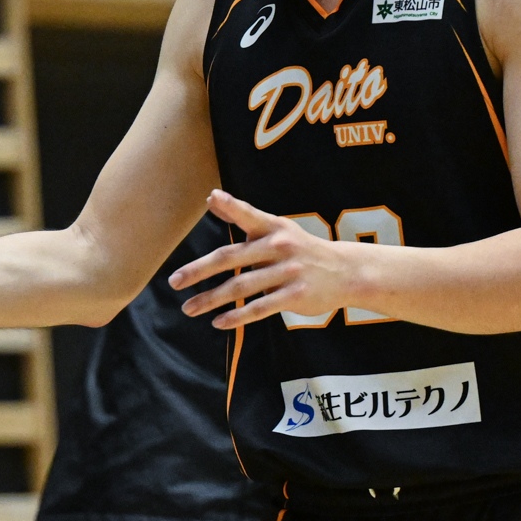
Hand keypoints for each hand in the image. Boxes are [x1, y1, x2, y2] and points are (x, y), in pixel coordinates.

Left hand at [168, 190, 364, 329]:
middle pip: (231, 258)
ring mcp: (288, 272)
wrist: (346, 272)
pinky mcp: (294, 296)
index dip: (231, 206)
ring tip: (189, 308)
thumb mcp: (277, 228)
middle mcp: (279, 247)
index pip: (248, 215)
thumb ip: (243, 217)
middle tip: (174, 281)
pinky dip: (237, 316)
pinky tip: (218, 322)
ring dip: (211, 299)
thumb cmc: (301, 249)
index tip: (212, 198)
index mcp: (273, 228)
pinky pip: (260, 308)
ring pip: (241, 288)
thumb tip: (211, 198)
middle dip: (199, 270)